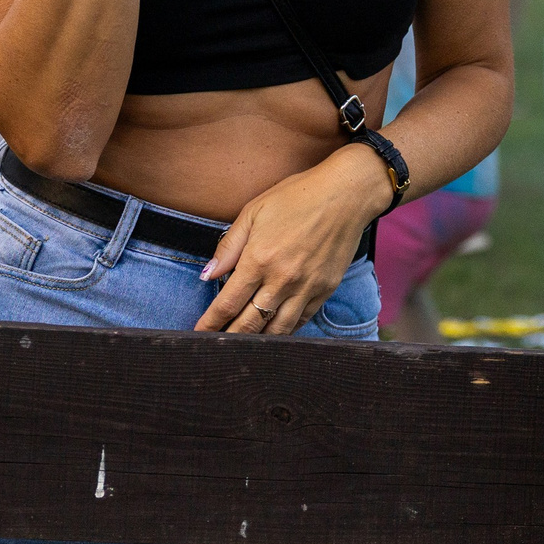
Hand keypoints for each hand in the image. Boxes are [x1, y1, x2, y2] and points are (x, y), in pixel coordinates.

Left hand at [196, 146, 387, 334]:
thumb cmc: (297, 197)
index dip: (210, 323)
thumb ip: (229, 246)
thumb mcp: (254, 212)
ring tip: (241, 348)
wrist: (345, 195)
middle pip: (249, 324)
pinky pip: (300, 322)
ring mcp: (305, 288)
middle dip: (229, 339)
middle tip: (214, 348)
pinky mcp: (324, 291)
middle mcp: (281, 280)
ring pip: (276, 331)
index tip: (198, 334)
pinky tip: (272, 334)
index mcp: (259, 259)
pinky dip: (284, 332)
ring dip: (256, 343)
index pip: (227, 303)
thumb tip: (207, 275)